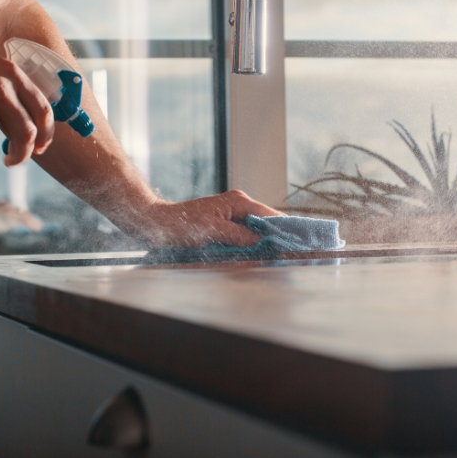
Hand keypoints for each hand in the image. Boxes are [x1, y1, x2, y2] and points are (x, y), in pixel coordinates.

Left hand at [129, 190, 284, 248]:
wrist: (158, 225)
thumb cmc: (182, 225)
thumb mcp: (214, 231)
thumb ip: (240, 235)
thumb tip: (264, 241)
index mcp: (238, 201)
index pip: (270, 214)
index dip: (285, 228)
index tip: (298, 240)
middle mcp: (238, 205)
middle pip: (266, 222)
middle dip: (277, 237)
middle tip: (292, 253)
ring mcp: (232, 215)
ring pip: (257, 230)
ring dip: (265, 242)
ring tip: (279, 256)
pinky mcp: (226, 225)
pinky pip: (246, 235)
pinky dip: (253, 244)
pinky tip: (260, 255)